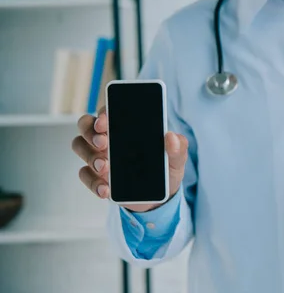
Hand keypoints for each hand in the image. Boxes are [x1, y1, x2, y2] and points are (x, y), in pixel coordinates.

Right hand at [71, 106, 188, 212]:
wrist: (161, 196)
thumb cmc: (166, 169)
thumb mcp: (177, 158)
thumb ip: (178, 147)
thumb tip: (171, 137)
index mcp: (127, 126)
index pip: (109, 111)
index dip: (104, 112)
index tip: (106, 120)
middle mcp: (109, 137)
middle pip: (86, 124)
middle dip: (90, 131)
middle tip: (104, 142)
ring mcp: (99, 156)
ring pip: (80, 146)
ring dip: (89, 155)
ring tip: (105, 166)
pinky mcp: (97, 177)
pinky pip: (85, 175)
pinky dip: (93, 181)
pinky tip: (106, 189)